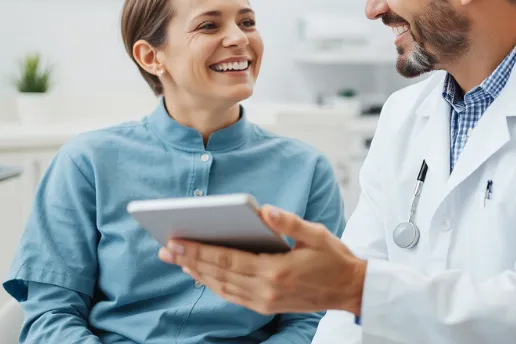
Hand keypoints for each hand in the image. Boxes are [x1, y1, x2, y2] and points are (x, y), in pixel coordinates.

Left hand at [158, 205, 365, 315]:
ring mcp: (265, 302)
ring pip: (222, 288)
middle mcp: (267, 290)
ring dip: (197, 273)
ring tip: (176, 259)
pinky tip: (201, 274)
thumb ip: (289, 222)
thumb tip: (264, 210)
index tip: (177, 240)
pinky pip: (232, 296)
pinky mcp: (266, 306)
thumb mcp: (316, 234)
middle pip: (219, 274)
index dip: (200, 251)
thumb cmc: (334, 257)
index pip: (229, 259)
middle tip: (165, 248)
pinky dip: (214, 285)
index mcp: (276, 270)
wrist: (350, 289)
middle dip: (190, 260)